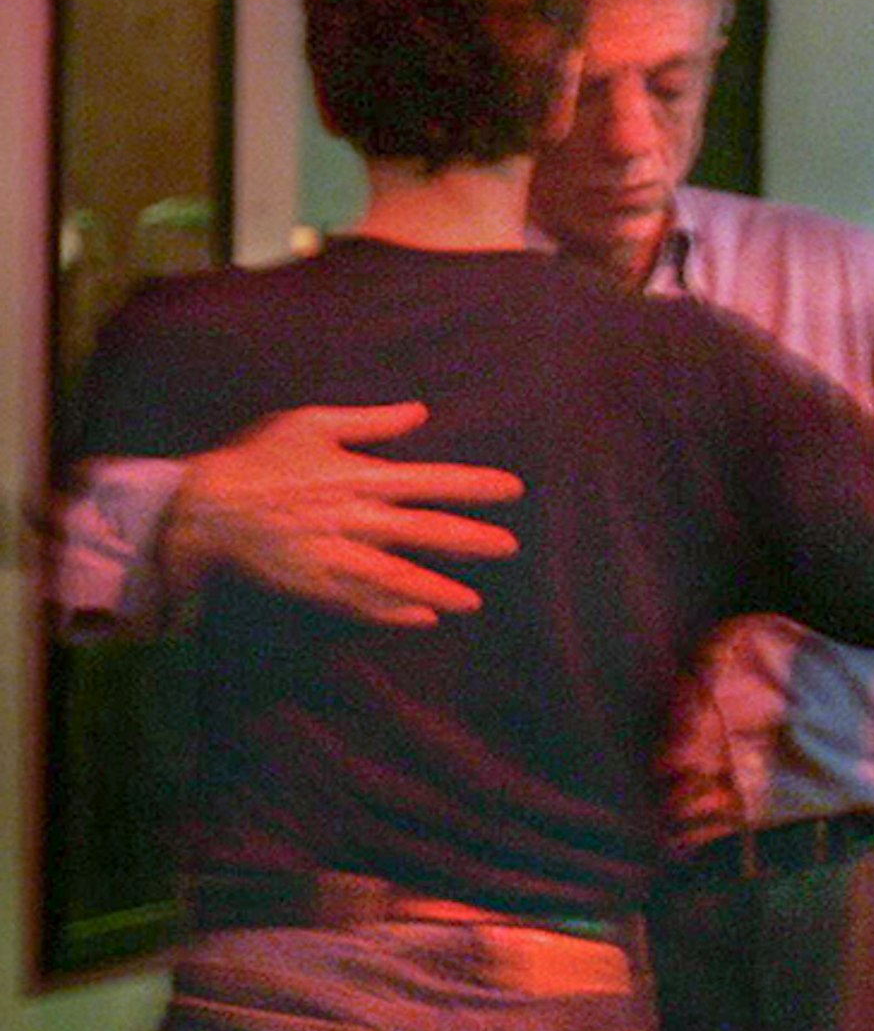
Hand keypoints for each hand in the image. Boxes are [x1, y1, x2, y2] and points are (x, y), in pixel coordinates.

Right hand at [162, 402, 523, 626]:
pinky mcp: (312, 582)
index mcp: (359, 476)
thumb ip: (369, 421)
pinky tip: (422, 619)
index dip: (475, 486)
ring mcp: (333, 554)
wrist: (203, 506)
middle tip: (509, 547)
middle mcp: (354, 517)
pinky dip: (391, 612)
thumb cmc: (258, 459)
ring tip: (474, 601)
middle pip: (425, 531)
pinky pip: (359, 601)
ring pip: (397, 575)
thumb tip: (420, 411)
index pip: (432, 481)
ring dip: (437, 588)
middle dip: (471, 540)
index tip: (513, 489)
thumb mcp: (310, 424)